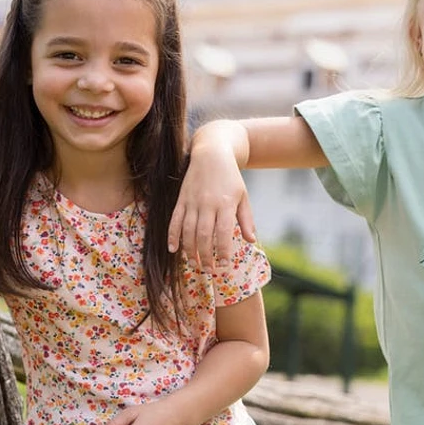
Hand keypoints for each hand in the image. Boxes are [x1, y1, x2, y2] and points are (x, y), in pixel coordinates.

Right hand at [169, 136, 254, 269]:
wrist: (211, 153)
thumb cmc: (230, 177)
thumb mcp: (243, 196)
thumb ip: (246, 219)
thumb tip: (251, 240)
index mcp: (226, 203)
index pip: (224, 233)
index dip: (224, 252)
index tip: (225, 267)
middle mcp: (208, 203)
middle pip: (204, 235)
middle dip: (206, 256)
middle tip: (209, 271)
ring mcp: (192, 202)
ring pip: (188, 231)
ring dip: (190, 250)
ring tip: (195, 264)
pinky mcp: (181, 200)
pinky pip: (175, 220)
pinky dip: (172, 236)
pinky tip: (173, 250)